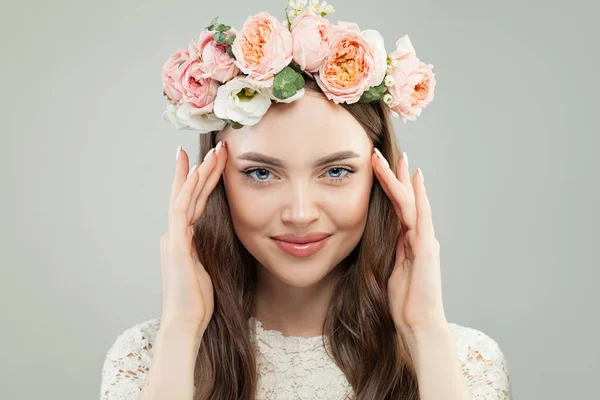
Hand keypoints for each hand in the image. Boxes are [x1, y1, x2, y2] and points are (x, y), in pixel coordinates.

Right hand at [159, 141, 226, 336]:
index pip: (195, 202)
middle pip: (190, 194)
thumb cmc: (198, 299)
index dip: (203, 181)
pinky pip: (181, 210)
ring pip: (185, 196)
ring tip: (212, 153)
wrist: (186, 321)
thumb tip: (210, 237)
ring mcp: (174, 236)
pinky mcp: (175, 243)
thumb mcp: (207, 267)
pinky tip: (196, 173)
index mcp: (185, 238)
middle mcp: (176, 233)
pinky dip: (188, 190)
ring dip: (199, 173)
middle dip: (203, 169)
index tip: (211, 161)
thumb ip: (205, 249)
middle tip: (217, 148)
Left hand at [372, 148, 446, 335]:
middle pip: (405, 199)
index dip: (390, 187)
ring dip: (399, 179)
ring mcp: (425, 240)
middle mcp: (419, 236)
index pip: (398, 208)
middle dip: (395, 175)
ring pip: (410, 202)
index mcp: (408, 242)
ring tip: (391, 157)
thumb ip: (388, 252)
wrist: (418, 323)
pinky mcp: (426, 247)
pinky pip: (420, 215)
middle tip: (383, 153)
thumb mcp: (389, 270)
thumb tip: (379, 240)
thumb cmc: (404, 302)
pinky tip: (414, 178)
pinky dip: (417, 196)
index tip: (382, 168)